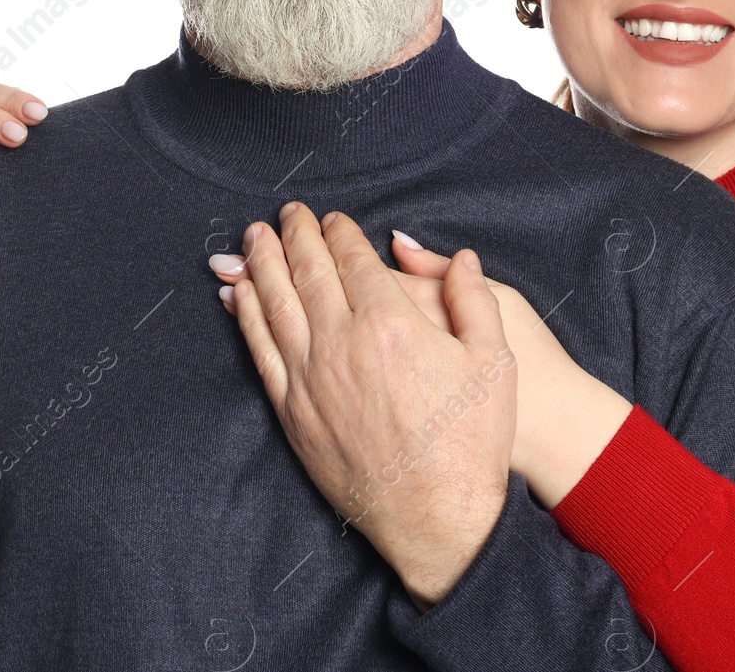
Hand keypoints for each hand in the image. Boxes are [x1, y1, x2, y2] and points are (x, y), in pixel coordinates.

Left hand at [213, 231, 631, 509]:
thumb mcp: (494, 361)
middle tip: (287, 214)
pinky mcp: (294, 412)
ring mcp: (311, 378)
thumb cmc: (471, 443)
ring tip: (253, 239)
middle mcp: (342, 343)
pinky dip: (246, 317)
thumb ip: (474, 299)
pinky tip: (239, 297)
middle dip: (295, 236)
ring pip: (275, 305)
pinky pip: (261, 351)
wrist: (440, 519)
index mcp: (391, 323)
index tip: (332, 218)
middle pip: (308, 272)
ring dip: (262, 265)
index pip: (353, 259)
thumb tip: (459, 257)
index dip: (339, 232)